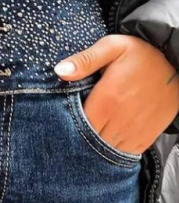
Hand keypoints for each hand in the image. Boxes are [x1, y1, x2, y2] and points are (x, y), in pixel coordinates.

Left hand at [54, 34, 178, 153]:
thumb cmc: (143, 55)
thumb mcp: (113, 47)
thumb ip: (85, 60)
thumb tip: (59, 71)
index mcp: (107, 99)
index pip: (77, 125)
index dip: (65, 126)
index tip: (58, 123)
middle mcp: (119, 120)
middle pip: (88, 142)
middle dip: (76, 139)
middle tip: (67, 132)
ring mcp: (133, 132)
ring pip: (104, 152)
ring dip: (92, 149)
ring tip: (84, 140)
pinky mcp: (144, 139)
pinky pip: (122, 155)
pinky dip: (110, 153)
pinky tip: (103, 144)